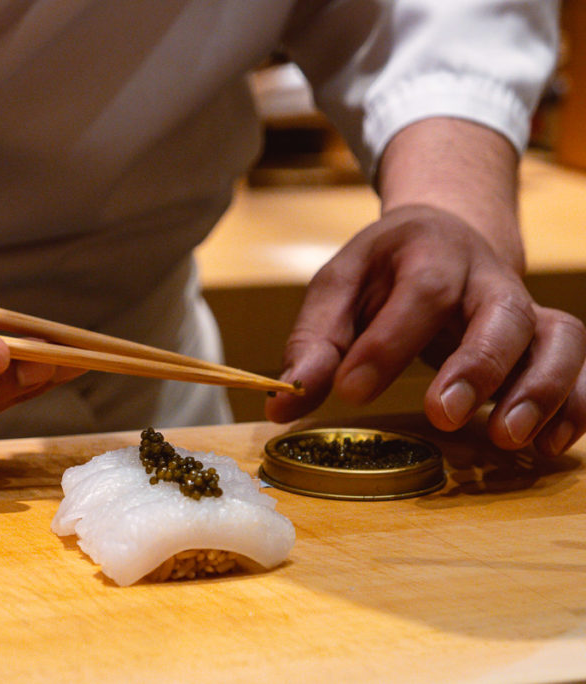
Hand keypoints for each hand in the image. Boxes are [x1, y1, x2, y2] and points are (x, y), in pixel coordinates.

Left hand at [265, 204, 585, 455]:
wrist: (444, 233)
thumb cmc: (384, 270)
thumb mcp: (339, 290)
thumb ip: (314, 344)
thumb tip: (280, 404)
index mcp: (427, 251)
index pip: (419, 291)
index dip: (389, 342)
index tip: (351, 390)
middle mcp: (486, 275)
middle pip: (501, 312)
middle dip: (477, 366)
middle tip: (444, 415)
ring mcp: (524, 306)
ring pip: (557, 338)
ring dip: (539, 390)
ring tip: (505, 439)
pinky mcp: (545, 337)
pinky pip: (581, 365)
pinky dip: (575, 406)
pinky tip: (545, 447)